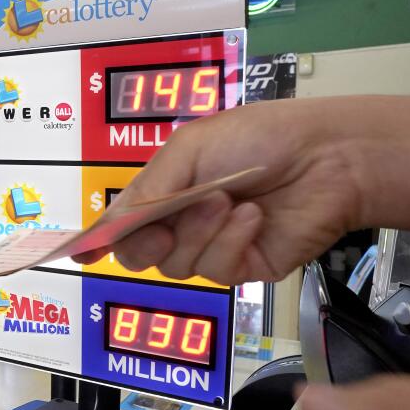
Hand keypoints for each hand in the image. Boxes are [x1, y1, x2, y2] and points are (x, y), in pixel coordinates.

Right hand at [74, 98, 369, 282]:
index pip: (122, 224)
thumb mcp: (188, 150)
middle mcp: (184, 222)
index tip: (83, 251)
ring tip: (227, 200)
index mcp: (166, 189)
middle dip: (147, 238)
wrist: (327, 157)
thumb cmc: (260, 138)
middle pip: (139, 254)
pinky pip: (216, 270)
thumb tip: (108, 226)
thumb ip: (146, 190)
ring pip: (175, 265)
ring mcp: (213, 247)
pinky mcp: (243, 267)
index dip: (100, 240)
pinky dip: (230, 241)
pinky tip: (252, 217)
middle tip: (168, 216)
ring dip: (199, 230)